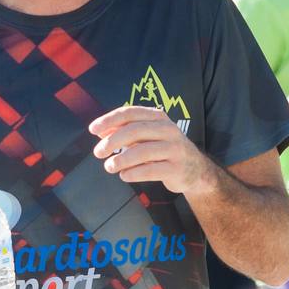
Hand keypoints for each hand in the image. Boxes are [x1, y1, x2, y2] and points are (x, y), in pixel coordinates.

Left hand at [88, 106, 216, 194]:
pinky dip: (134, 173)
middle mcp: (168, 129)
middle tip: (98, 152)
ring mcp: (174, 149)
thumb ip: (125, 131)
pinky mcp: (177, 168)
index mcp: (158, 117)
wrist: (195, 169)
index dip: (109, 120)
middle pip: (135, 130)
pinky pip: (151, 170)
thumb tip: (100, 132)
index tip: (93, 130)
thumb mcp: (147, 136)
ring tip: (109, 166)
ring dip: (121, 159)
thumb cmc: (164, 149)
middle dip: (112, 141)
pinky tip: (124, 176)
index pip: (130, 112)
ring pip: (142, 151)